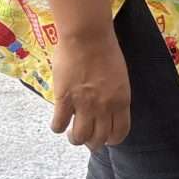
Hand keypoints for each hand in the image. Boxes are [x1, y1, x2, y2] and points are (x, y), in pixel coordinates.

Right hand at [48, 24, 130, 148]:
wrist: (87, 36)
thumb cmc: (105, 50)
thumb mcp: (119, 77)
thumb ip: (114, 95)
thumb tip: (106, 108)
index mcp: (121, 101)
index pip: (120, 132)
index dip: (112, 139)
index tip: (105, 137)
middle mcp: (104, 107)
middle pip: (99, 139)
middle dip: (93, 142)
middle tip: (86, 137)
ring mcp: (84, 105)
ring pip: (79, 137)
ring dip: (75, 138)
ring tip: (71, 132)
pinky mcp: (64, 99)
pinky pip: (59, 124)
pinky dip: (57, 127)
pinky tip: (58, 123)